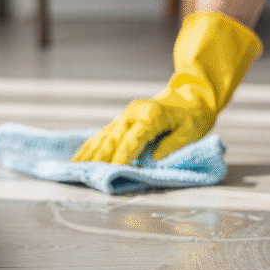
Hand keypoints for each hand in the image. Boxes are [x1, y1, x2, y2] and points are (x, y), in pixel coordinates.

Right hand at [72, 11, 260, 164]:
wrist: (191, 96)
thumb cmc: (193, 116)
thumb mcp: (191, 131)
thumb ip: (173, 145)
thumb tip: (154, 160)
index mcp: (150, 116)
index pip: (133, 140)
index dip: (123, 156)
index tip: (114, 170)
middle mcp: (133, 115)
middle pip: (113, 139)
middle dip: (100, 157)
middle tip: (89, 173)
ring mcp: (125, 117)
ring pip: (104, 137)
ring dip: (90, 152)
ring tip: (76, 166)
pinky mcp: (122, 121)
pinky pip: (103, 134)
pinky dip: (91, 146)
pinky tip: (79, 157)